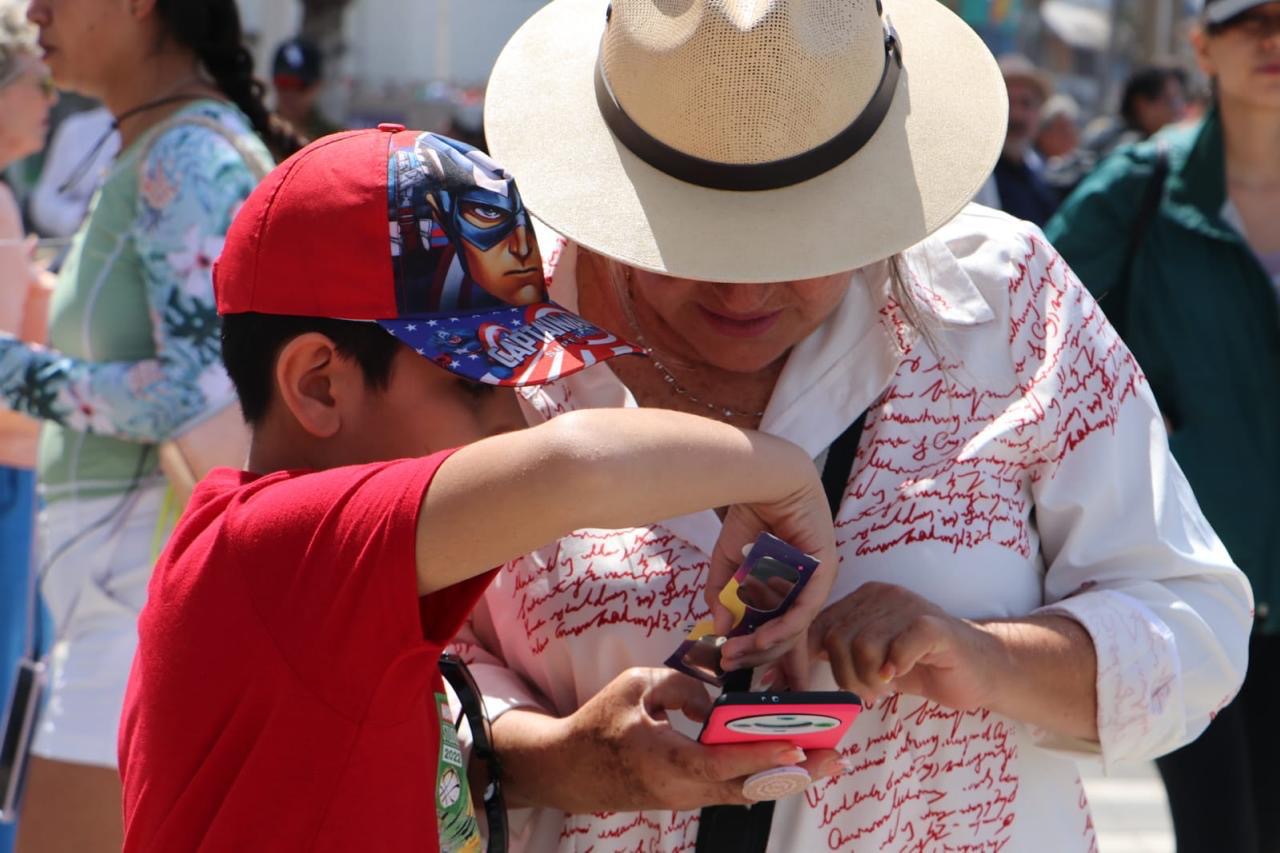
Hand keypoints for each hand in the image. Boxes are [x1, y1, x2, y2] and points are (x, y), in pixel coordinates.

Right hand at [498, 668, 844, 811]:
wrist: (566, 770)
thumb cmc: (597, 723)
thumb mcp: (634, 686)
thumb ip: (679, 685)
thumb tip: (714, 702)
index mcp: (662, 758)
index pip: (719, 763)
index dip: (760, 757)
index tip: (796, 748)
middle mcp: (678, 788)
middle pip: (745, 787)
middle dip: (793, 774)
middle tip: (834, 759)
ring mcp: (682, 800)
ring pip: (742, 793)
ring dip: (783, 778)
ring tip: (823, 761)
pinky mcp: (684, 800)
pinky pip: (729, 792)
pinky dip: (761, 779)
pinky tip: (787, 767)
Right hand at [709, 477, 837, 678]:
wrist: (761, 479)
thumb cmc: (750, 516)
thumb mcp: (728, 563)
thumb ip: (723, 595)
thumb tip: (720, 628)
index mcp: (787, 589)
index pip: (782, 632)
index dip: (763, 655)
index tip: (735, 669)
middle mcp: (805, 589)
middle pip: (786, 635)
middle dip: (755, 654)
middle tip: (728, 662)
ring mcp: (818, 581)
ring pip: (796, 626)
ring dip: (764, 644)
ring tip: (737, 653)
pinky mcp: (824, 570)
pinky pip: (805, 607)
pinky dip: (783, 626)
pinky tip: (762, 639)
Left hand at [809, 582, 998, 709]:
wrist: (981, 669)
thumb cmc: (922, 667)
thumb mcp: (871, 661)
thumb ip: (836, 656)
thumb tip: (786, 671)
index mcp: (863, 599)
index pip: (816, 624)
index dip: (805, 658)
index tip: (806, 688)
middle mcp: (882, 596)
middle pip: (836, 637)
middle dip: (845, 675)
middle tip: (867, 692)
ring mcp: (909, 607)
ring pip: (862, 645)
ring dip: (868, 679)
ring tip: (885, 688)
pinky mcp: (933, 626)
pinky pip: (899, 646)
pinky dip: (894, 667)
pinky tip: (898, 676)